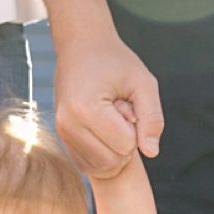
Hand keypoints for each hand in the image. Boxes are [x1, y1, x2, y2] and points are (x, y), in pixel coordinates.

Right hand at [53, 28, 162, 177]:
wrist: (81, 46)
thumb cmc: (114, 61)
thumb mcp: (144, 82)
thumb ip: (152, 118)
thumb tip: (151, 153)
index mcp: (86, 108)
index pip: (126, 145)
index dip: (135, 127)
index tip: (127, 103)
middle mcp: (68, 124)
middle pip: (112, 161)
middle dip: (126, 142)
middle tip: (121, 112)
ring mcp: (61, 133)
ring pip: (101, 167)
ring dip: (114, 148)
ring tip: (111, 119)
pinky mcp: (62, 138)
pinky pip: (88, 165)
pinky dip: (103, 154)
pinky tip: (104, 129)